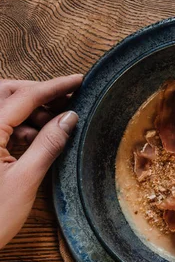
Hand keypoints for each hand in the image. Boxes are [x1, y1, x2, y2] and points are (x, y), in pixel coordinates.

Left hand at [0, 75, 82, 248]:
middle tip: (68, 101)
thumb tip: (70, 119)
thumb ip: (49, 144)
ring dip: (28, 110)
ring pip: (1, 108)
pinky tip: (35, 137)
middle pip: (7, 93)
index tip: (79, 81)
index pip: (25, 96)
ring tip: (56, 123)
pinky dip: (17, 125)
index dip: (55, 87)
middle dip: (38, 93)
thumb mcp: (25, 180)